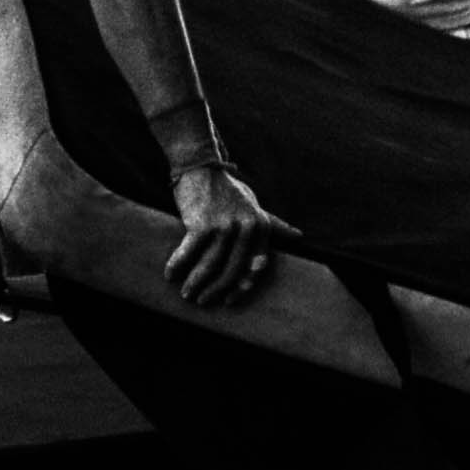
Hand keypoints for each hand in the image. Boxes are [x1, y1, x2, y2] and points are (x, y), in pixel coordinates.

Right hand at [163, 160, 286, 310]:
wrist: (201, 167)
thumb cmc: (228, 190)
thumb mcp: (254, 206)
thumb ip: (273, 223)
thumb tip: (298, 235)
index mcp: (261, 226)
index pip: (256, 266)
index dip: (242, 286)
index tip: (229, 299)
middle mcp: (246, 228)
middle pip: (231, 270)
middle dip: (216, 290)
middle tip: (203, 301)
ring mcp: (224, 226)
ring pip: (210, 266)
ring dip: (195, 284)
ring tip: (186, 293)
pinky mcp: (202, 224)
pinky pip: (188, 253)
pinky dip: (177, 266)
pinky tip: (170, 275)